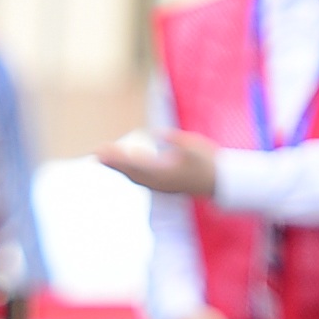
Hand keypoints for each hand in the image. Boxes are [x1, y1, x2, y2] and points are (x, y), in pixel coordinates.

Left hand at [101, 124, 221, 199]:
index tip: (102, 151)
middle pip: (130, 172)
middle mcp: (159, 182)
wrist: (222, 182)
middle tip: (95, 153)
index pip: (134, 165)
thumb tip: (156, 133)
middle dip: (113, 162)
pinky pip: (141, 178)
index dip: (116, 158)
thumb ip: (174, 140)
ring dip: (119, 167)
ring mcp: (162, 185)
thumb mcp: (194, 146)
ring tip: (104, 158)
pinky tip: (126, 163)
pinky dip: (129, 171)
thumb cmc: (209, 162)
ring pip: (134, 177)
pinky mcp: (166, 184)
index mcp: (164, 174)